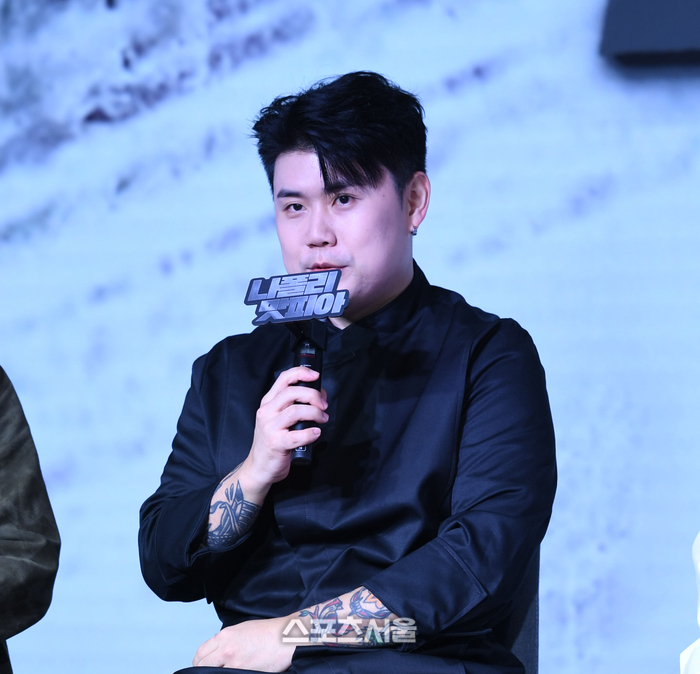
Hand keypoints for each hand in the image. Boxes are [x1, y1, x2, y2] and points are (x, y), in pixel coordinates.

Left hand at [193, 617, 295, 670]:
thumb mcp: (242, 629)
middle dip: (204, 671)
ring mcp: (234, 664)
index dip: (198, 662)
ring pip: (214, 673)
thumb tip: (218, 652)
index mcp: (224, 636)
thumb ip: (227, 640)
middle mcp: (226, 650)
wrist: (285, 637)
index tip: (202, 666)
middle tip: (212, 672)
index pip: (200, 654)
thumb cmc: (268, 632)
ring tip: (226, 671)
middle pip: (202, 666)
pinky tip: (237, 672)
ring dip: (217, 673)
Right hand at [242, 366, 327, 494]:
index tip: (316, 376)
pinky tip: (316, 434)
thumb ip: (294, 405)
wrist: (258, 468)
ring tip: (322, 419)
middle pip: (291, 393)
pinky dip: (310, 433)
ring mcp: (270, 428)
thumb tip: (319, 396)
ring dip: (315, 413)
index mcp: (268, 402)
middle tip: (323, 406)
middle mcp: (267, 412)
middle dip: (313, 395)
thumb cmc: (273, 441)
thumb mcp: (278, 419)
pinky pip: (297, 436)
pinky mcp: (276, 444)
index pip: (283, 379)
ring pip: (295, 411)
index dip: (301, 373)